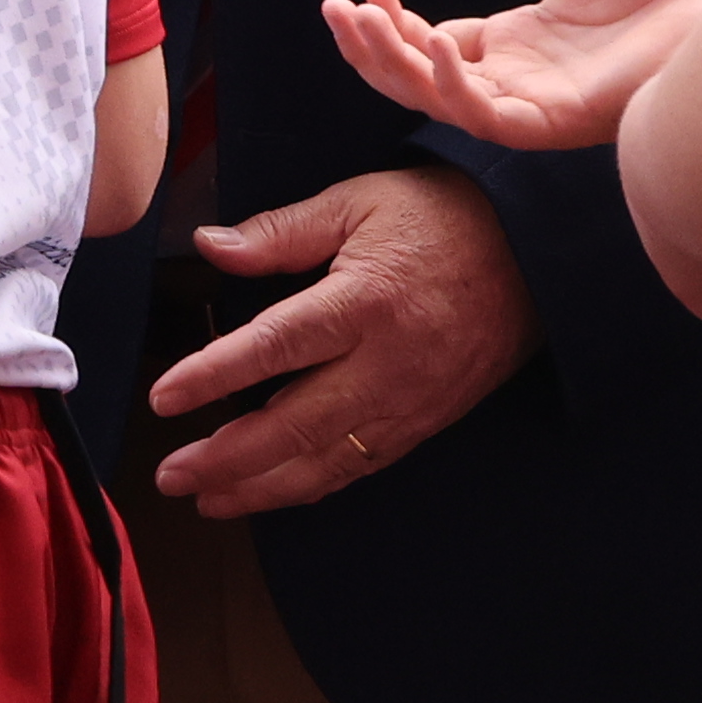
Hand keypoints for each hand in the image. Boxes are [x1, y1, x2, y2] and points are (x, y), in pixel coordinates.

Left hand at [146, 168, 540, 518]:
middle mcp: (387, 363)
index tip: (162, 399)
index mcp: (363, 302)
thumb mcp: (357, 202)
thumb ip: (280, 232)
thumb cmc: (441, 218)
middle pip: (295, 424)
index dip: (212, 376)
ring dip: (263, 487)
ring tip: (208, 499)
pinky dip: (314, 485)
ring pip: (328, 460)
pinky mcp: (428, 420)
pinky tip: (274, 491)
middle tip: (170, 475)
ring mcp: (411, 400)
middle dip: (227, 459)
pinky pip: (364, 464)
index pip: (274, 347)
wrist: (538, 253)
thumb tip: (209, 247)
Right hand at [321, 0, 701, 155]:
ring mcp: (532, 104)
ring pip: (438, 101)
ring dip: (391, 64)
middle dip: (369, 48)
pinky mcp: (554, 121)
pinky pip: (485, 115)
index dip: (393, 20)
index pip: (432, 44)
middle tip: (335, 9)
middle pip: (419, 78)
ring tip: (360, 19)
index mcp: (518, 43)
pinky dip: (450, 84)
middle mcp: (518, 79)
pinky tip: (432, 40)